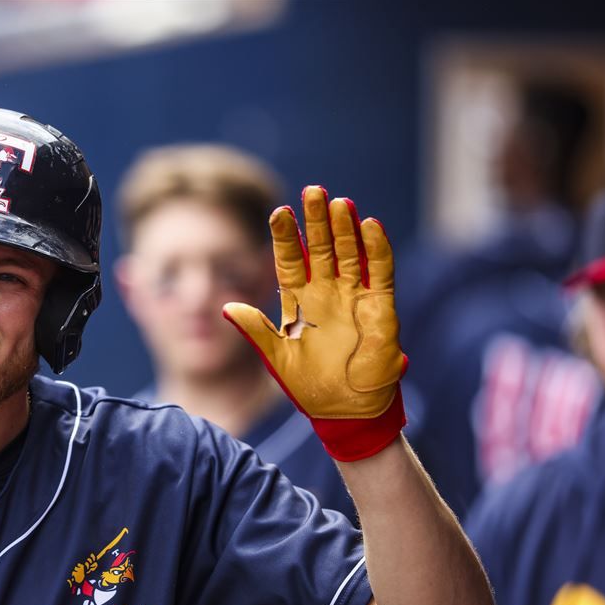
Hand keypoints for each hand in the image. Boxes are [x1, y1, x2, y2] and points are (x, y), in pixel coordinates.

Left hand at [222, 186, 406, 459]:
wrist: (346, 414)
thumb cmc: (310, 389)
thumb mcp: (277, 359)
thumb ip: (255, 331)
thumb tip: (224, 307)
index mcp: (300, 304)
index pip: (291, 262)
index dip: (286, 237)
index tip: (279, 212)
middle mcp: (327, 295)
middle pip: (321, 249)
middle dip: (316, 221)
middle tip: (313, 190)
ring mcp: (354, 299)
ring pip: (350, 254)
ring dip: (345, 229)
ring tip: (338, 201)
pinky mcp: (380, 309)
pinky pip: (379, 273)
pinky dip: (376, 250)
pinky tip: (370, 225)